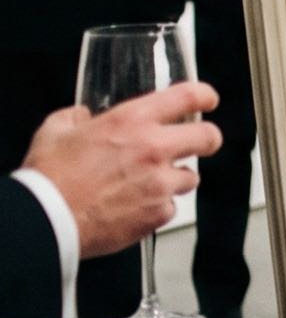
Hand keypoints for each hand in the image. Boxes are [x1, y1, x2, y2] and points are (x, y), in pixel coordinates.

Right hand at [23, 83, 220, 258]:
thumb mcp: (54, 133)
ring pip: (191, 177)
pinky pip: (170, 207)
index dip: (204, 96)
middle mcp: (153, 148)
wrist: (46, 221)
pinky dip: (157, 207)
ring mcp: (160, 182)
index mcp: (132, 121)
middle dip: (206, 139)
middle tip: (199, 144)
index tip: (207, 100)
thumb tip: (81, 116)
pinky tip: (135, 207)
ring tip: (148, 183)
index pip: (187, 97)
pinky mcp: (159, 213)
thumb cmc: (49, 179)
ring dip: (175, 178)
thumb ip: (74, 118)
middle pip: (208, 136)